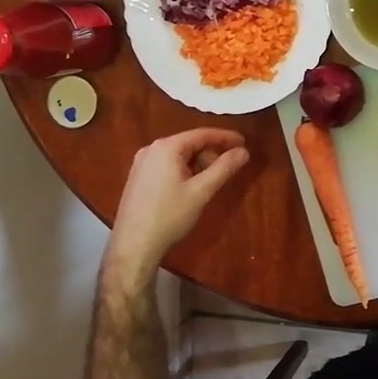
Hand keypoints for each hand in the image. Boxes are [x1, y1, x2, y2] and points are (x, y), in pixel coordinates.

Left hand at [103, 129, 248, 287]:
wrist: (134, 244)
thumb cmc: (169, 216)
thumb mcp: (201, 192)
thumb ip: (224, 168)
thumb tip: (243, 151)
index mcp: (166, 147)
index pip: (202, 134)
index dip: (225, 137)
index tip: (244, 143)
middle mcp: (151, 149)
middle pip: (189, 144)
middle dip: (210, 154)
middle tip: (226, 171)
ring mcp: (141, 163)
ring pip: (178, 156)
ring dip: (197, 164)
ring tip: (208, 183)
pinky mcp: (138, 177)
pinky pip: (166, 165)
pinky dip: (183, 171)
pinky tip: (189, 188)